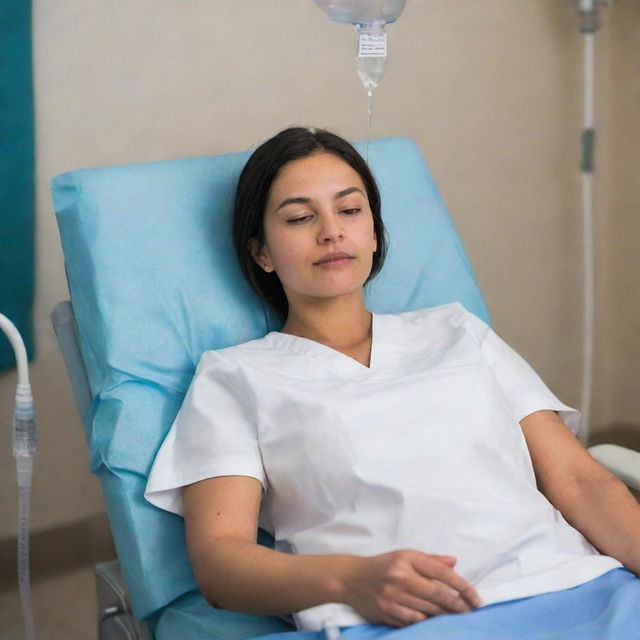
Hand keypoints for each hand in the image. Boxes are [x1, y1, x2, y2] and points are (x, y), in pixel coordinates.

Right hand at [339, 549, 482, 627]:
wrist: (351, 579)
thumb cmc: (383, 566)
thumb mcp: (405, 556)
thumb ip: (431, 560)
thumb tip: (455, 562)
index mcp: (406, 558)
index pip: (441, 573)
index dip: (462, 586)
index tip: (476, 598)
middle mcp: (400, 576)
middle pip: (437, 595)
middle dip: (458, 606)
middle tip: (471, 612)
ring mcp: (392, 596)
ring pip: (428, 611)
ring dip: (446, 617)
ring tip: (458, 618)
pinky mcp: (387, 612)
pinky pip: (414, 621)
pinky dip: (427, 623)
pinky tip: (436, 623)